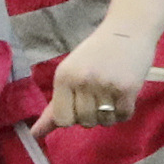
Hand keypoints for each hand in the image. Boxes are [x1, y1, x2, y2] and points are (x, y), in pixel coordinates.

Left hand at [33, 24, 155, 137]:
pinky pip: (123, 116)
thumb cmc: (96, 53)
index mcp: (64, 77)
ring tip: (111, 96)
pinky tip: (123, 97)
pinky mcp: (128, 88)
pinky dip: (124, 112)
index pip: (62, 119)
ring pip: (105, 121)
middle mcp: (82, 81)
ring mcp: (106, 85)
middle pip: (84, 122)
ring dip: (109, 115)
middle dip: (92, 116)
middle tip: (99, 97)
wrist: (128, 29)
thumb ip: (55, 104)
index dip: (72, 118)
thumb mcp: (70, 73)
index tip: (79, 106)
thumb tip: (35, 134)